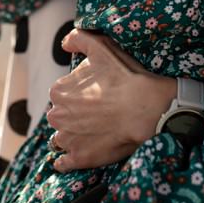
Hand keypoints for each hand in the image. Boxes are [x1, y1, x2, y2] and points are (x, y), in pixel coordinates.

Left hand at [46, 28, 173, 169]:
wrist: (146, 109)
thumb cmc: (123, 78)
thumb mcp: (99, 48)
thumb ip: (77, 39)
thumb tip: (64, 44)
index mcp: (58, 91)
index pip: (62, 94)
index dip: (78, 95)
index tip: (94, 97)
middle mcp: (57, 115)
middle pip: (61, 115)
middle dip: (73, 115)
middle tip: (96, 116)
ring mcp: (68, 139)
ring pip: (62, 137)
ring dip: (71, 136)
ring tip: (91, 135)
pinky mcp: (80, 158)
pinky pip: (63, 163)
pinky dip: (65, 162)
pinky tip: (71, 159)